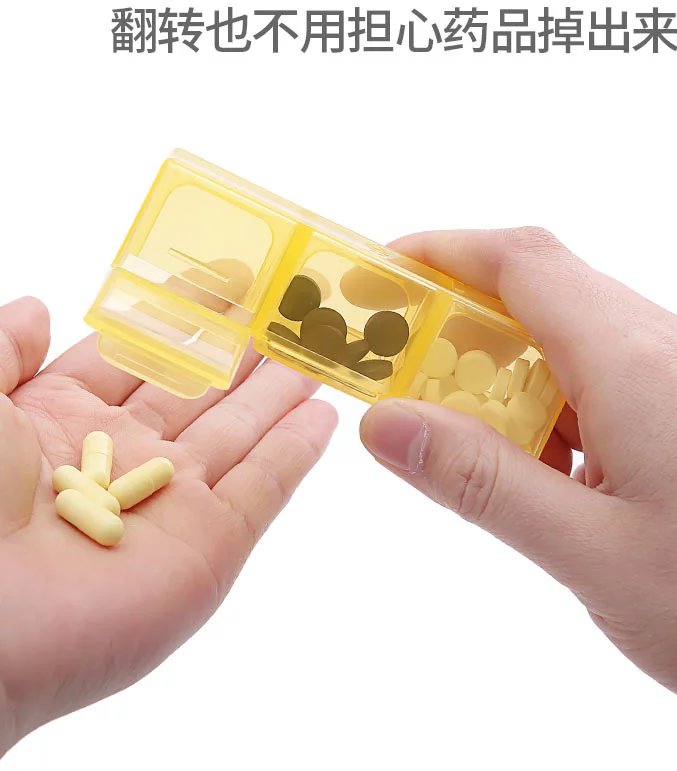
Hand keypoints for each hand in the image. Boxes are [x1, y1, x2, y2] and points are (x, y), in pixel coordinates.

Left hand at [0, 297, 336, 754]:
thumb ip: (1, 350)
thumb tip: (38, 307)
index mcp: (61, 421)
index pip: (139, 353)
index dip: (182, 314)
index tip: (225, 279)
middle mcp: (123, 459)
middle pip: (199, 391)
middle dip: (240, 350)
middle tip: (286, 309)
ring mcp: (171, 504)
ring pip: (240, 432)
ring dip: (276, 392)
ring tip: (314, 351)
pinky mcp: (210, 546)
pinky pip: (265, 487)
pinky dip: (296, 451)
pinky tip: (322, 414)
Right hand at [360, 228, 676, 734]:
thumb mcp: (589, 554)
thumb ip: (480, 483)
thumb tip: (386, 424)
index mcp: (634, 364)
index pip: (521, 263)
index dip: (443, 252)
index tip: (382, 272)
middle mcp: (667, 350)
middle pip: (545, 291)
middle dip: (461, 312)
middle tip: (399, 359)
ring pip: (576, 336)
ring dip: (507, 363)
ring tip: (457, 421)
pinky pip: (611, 378)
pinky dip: (553, 399)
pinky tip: (538, 462)